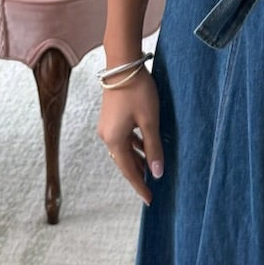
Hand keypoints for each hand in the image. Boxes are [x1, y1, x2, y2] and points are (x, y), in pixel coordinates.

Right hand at [97, 68, 163, 204]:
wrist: (123, 65)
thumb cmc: (138, 92)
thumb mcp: (150, 121)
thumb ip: (153, 148)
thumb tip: (156, 173)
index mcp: (114, 140)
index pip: (129, 171)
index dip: (140, 186)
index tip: (150, 200)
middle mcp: (106, 136)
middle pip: (124, 162)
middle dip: (138, 175)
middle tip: (151, 188)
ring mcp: (107, 126)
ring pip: (123, 150)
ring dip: (136, 160)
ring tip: (150, 170)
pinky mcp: (111, 117)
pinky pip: (123, 139)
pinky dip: (134, 147)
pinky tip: (143, 147)